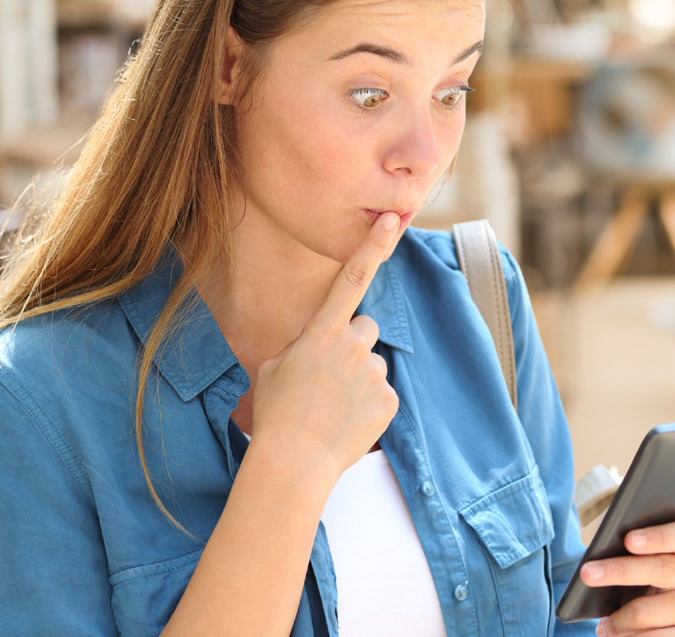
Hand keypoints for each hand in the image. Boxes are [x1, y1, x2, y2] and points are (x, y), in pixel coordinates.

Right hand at [248, 212, 402, 478]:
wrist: (293, 461)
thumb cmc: (276, 413)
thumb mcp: (275, 368)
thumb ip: (304, 346)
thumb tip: (321, 346)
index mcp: (321, 333)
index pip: (351, 278)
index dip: (374, 246)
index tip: (393, 220)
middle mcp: (353, 345)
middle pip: (365, 329)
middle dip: (353, 346)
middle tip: (330, 379)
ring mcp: (373, 372)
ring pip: (373, 365)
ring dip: (359, 379)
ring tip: (333, 407)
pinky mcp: (389, 399)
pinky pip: (383, 393)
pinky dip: (369, 406)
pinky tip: (347, 422)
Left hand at [580, 521, 674, 636]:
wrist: (669, 628)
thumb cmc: (648, 588)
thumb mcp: (646, 568)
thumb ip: (635, 556)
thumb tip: (601, 563)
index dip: (657, 536)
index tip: (628, 539)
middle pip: (660, 569)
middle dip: (620, 570)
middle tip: (587, 574)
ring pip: (647, 611)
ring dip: (618, 620)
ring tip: (603, 625)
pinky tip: (615, 636)